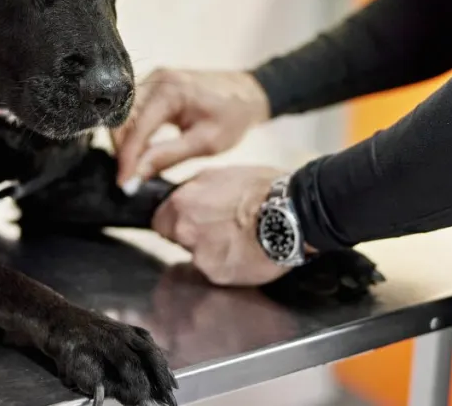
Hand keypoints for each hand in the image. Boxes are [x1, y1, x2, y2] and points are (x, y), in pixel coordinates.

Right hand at [112, 69, 270, 188]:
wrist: (247, 93)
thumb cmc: (233, 116)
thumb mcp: (205, 143)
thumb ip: (167, 157)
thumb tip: (136, 175)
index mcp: (171, 91)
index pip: (136, 127)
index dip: (127, 158)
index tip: (123, 183)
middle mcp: (157, 80)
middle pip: (123, 118)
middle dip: (123, 150)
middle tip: (129, 178)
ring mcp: (154, 80)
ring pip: (125, 115)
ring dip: (127, 142)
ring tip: (135, 167)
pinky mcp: (155, 85)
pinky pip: (134, 110)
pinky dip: (135, 132)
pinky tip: (143, 151)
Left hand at [152, 166, 286, 285]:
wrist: (291, 214)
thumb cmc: (262, 189)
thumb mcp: (220, 175)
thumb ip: (194, 190)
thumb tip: (182, 196)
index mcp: (182, 203)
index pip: (160, 221)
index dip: (175, 220)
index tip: (190, 219)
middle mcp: (186, 231)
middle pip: (178, 239)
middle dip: (194, 235)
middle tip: (220, 228)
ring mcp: (201, 256)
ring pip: (198, 256)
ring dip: (212, 251)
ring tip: (238, 239)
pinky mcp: (219, 275)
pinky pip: (217, 270)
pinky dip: (228, 264)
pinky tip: (246, 252)